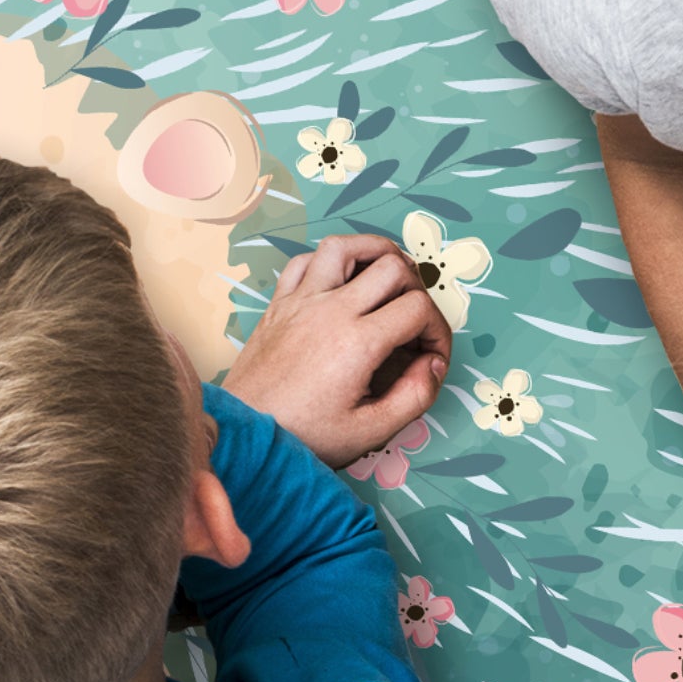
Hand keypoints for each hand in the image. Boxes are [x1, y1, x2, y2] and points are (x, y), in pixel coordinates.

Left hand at [220, 234, 451, 465]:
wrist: (244, 433)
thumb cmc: (301, 435)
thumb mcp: (370, 431)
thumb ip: (414, 397)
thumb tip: (435, 365)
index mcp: (357, 343)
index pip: (418, 310)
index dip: (438, 330)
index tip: (432, 353)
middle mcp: (330, 312)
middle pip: (392, 267)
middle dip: (418, 288)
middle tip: (415, 319)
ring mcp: (301, 302)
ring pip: (345, 246)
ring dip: (374, 253)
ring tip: (388, 275)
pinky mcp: (279, 304)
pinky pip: (304, 260)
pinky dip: (328, 261)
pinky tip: (340, 282)